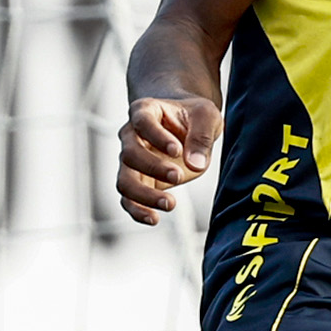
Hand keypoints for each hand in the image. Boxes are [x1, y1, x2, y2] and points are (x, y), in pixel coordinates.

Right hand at [119, 95, 220, 224]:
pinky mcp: (139, 180)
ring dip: (144, 196)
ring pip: (124, 181)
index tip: (176, 150)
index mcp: (145, 111)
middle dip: (153, 168)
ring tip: (170, 203)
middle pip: (130, 155)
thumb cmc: (194, 116)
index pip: (142, 122)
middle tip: (178, 176)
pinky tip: (154, 218)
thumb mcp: (206, 116)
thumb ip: (201, 136)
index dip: (156, 136)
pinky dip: (138, 211)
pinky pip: (128, 199)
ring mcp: (132, 160)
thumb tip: (195, 164)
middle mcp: (132, 136)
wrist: (187, 124)